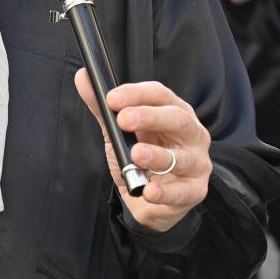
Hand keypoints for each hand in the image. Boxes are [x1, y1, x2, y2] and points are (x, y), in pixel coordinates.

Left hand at [74, 69, 211, 232]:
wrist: (149, 200)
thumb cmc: (140, 159)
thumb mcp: (120, 133)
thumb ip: (104, 109)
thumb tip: (83, 78)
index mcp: (174, 112)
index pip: (160, 95)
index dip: (136, 94)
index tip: (111, 98)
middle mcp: (192, 134)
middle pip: (177, 118)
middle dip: (149, 117)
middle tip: (122, 119)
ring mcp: (197, 163)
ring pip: (182, 157)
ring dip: (157, 155)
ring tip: (136, 155)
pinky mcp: (195, 190)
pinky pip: (182, 191)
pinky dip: (164, 192)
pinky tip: (148, 190)